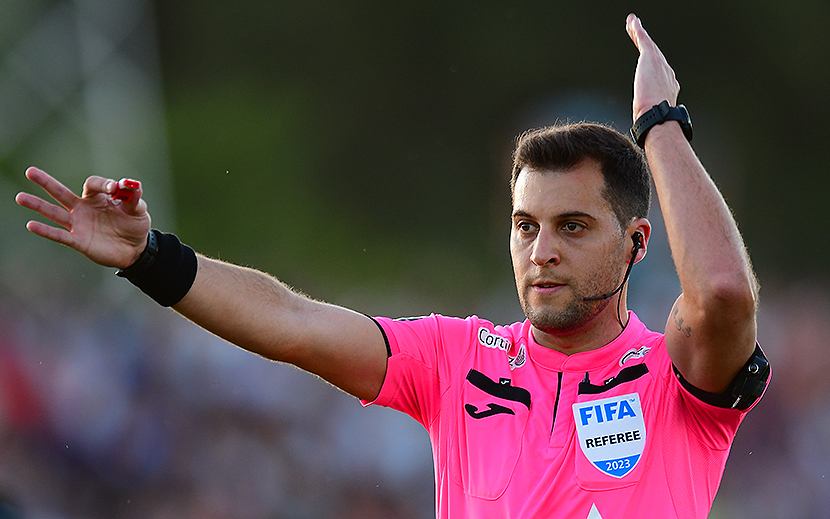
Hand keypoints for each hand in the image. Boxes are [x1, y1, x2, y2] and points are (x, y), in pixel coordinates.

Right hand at [15, 167, 151, 268]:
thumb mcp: (139, 210)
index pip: (93, 184)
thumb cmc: (135, 226)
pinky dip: (46, 230)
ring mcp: (79, 224)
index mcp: (98, 198)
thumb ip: (134, 199)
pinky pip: (59, 235)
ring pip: (54, 212)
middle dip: (46, 182)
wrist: (135, 250)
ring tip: (20, 197)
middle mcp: (84, 208)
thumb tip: (131, 185)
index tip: (115, 189)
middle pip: (61, 193)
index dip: (103, 184)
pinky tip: (31, 225)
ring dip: (37, 205)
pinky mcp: (78, 241)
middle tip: (30, 171)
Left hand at [626, 13, 680, 120]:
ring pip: (648, 44)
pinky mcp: (650, 58)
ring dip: (639, 33)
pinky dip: (637, 30)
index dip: (653, 65)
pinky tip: (632, 22)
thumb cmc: (657, 123)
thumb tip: (645, 132)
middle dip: (647, 44)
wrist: (660, 117)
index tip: (648, 60)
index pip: (659, 72)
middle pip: (654, 55)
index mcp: (668, 87)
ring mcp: (660, 64)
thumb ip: (650, 118)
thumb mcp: (654, 119)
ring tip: (632, 24)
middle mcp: (667, 73)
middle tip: (639, 34)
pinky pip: (643, 39)